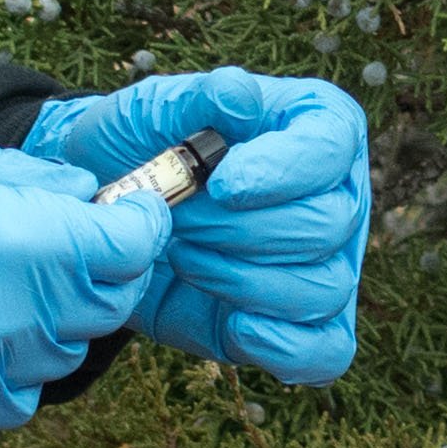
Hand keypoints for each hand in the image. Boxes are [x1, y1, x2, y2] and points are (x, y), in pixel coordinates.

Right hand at [0, 124, 169, 434]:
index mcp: (27, 244)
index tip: (129, 210)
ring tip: (11, 286)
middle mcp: (19, 316)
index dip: (137, 222)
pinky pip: (15, 397)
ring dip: (56, 319)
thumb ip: (26, 179)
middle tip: (73, 241)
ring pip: (64, 352)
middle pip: (107, 303)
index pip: (128, 244)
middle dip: (102, 268)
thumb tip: (78, 192)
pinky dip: (13, 370)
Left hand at [22, 70, 371, 383]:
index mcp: (318, 128)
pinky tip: (234, 325)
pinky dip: (284, 347)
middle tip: (178, 220)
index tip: (221, 184)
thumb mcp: (155, 107)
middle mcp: (338, 197)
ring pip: (324, 289)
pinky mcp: (299, 325)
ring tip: (183, 256)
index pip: (331, 148)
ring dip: (242, 282)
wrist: (108, 211)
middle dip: (240, 230)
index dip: (282, 170)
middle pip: (327, 225)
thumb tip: (241, 97)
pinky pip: (324, 350)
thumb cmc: (142, 146)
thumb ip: (200, 96)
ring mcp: (325, 264)